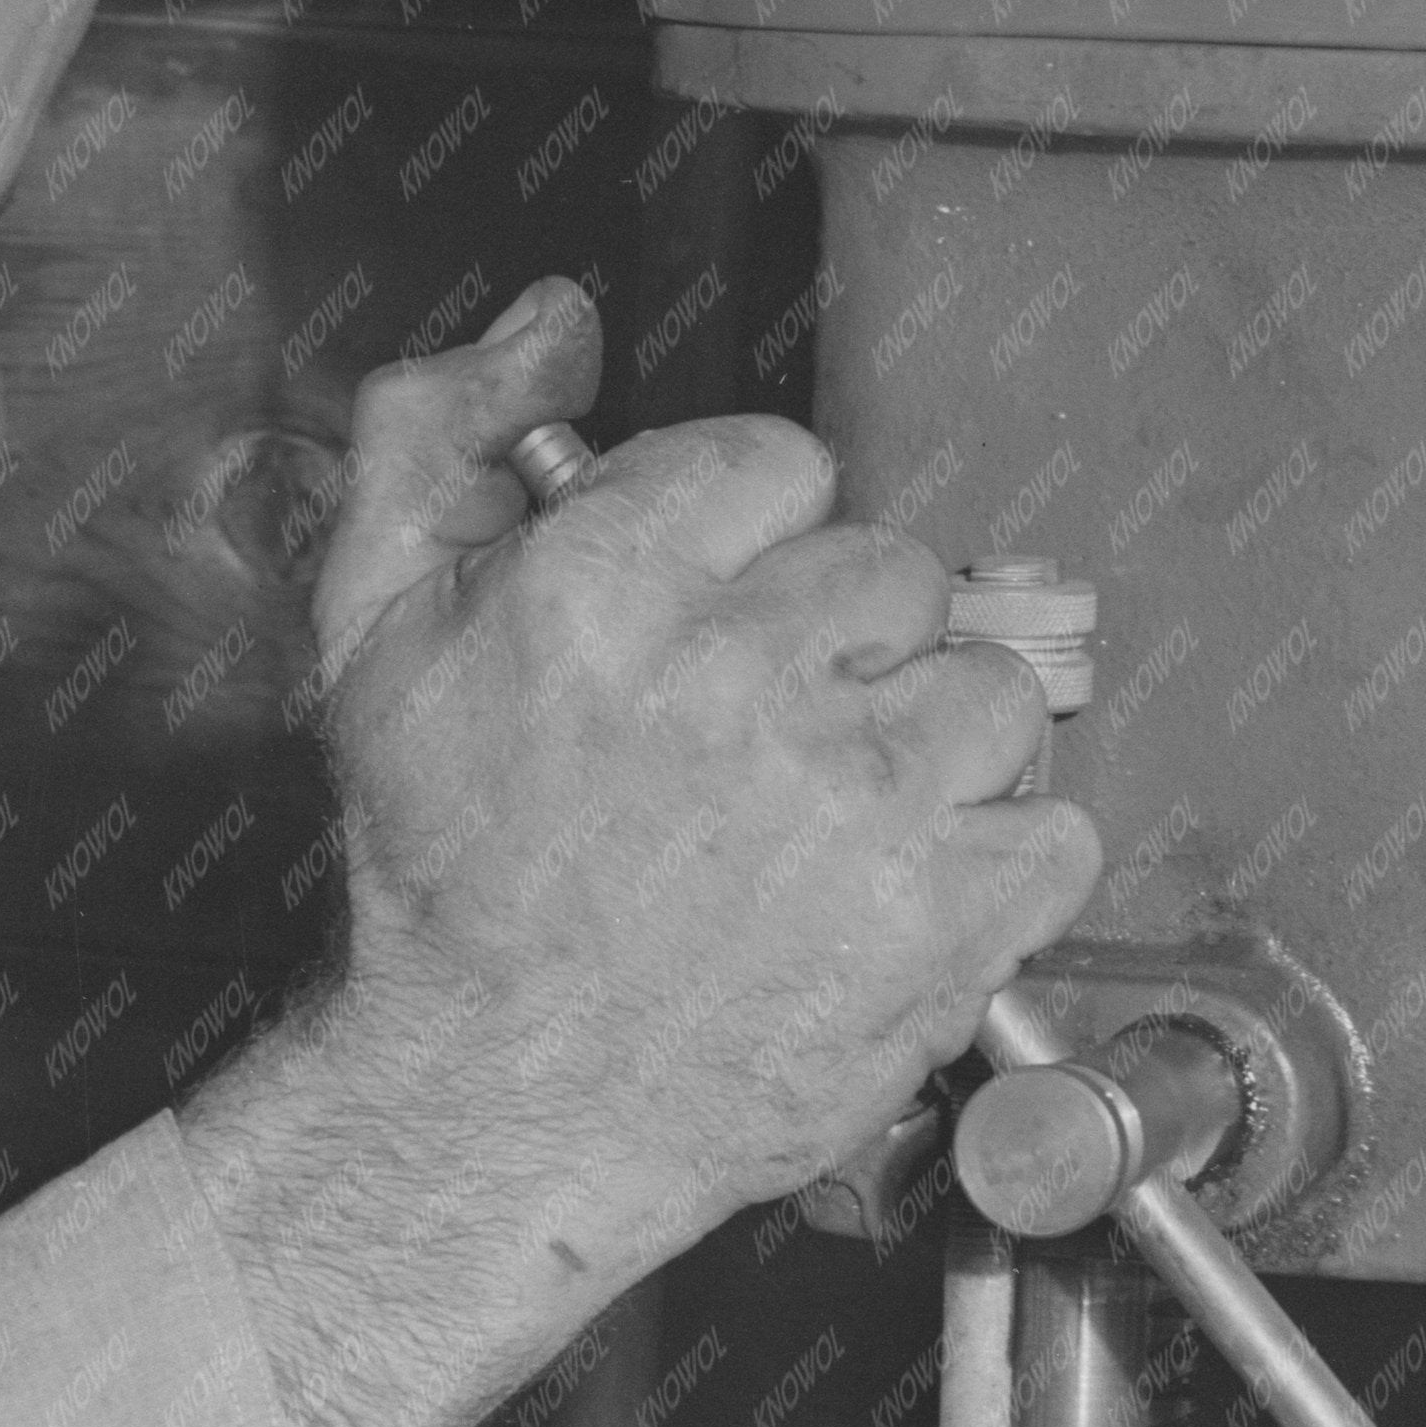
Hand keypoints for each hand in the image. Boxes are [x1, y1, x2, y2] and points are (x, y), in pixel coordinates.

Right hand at [179, 287, 1102, 1426]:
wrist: (490, 1105)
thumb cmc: (441, 884)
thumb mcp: (372, 625)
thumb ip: (438, 433)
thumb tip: (555, 321)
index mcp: (608, 586)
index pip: (780, 464)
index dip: (749, 549)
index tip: (712, 627)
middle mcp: (743, 677)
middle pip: (897, 573)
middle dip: (839, 654)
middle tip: (758, 747)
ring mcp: (861, 800)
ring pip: (993, 691)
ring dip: (928, 755)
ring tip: (829, 829)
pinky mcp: (945, 919)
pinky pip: (1053, 831)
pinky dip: (996, 870)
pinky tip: (893, 899)